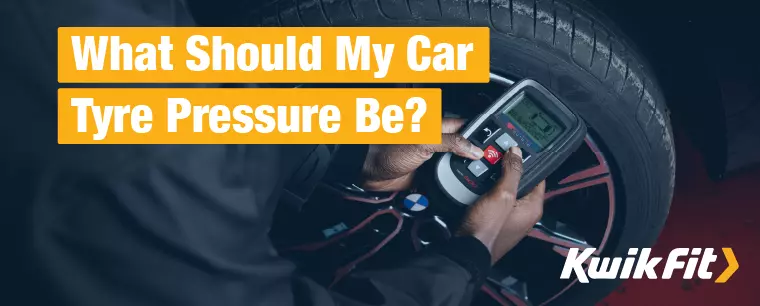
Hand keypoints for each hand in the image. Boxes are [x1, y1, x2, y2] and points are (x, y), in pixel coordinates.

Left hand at [360, 118, 483, 191]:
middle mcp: (438, 142)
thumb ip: (450, 142)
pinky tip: (463, 188)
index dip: (482, 132)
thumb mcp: (423, 140)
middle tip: (494, 163)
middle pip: (465, 147)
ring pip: (458, 165)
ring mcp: (433, 159)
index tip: (499, 141)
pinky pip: (446, 180)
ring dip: (467, 172)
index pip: (467, 125)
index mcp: (438, 126)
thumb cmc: (388, 148)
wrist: (368, 171)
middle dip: (478, 155)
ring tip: (482, 177)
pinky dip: (454, 185)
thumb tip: (474, 148)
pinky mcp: (428, 176)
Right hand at [456, 147, 545, 263]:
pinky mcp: (495, 219)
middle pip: (520, 182)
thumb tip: (517, 152)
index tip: (519, 148)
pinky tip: (477, 183)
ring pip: (505, 189)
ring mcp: (509, 217)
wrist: (467, 249)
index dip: (530, 161)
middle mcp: (524, 213)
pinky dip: (487, 190)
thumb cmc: (488, 229)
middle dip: (509, 169)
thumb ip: (512, 172)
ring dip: (495, 178)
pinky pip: (494, 199)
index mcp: (533, 207)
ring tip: (486, 167)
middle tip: (498, 155)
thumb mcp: (503, 195)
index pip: (539, 176)